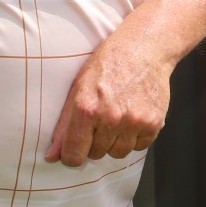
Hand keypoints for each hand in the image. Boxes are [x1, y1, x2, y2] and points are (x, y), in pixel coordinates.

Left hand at [46, 29, 175, 166]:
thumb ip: (64, 126)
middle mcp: (111, 118)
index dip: (71, 156)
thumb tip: (51, 157)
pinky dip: (135, 137)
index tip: (74, 150)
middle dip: (95, 142)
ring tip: (117, 117)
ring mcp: (134, 122)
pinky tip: (132, 117)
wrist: (143, 49)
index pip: (74, 155)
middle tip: (100, 120)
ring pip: (118, 153)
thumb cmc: (107, 65)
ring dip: (116, 142)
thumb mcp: (78, 88)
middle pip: (96, 154)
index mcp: (86, 108)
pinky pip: (139, 146)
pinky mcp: (154, 123)